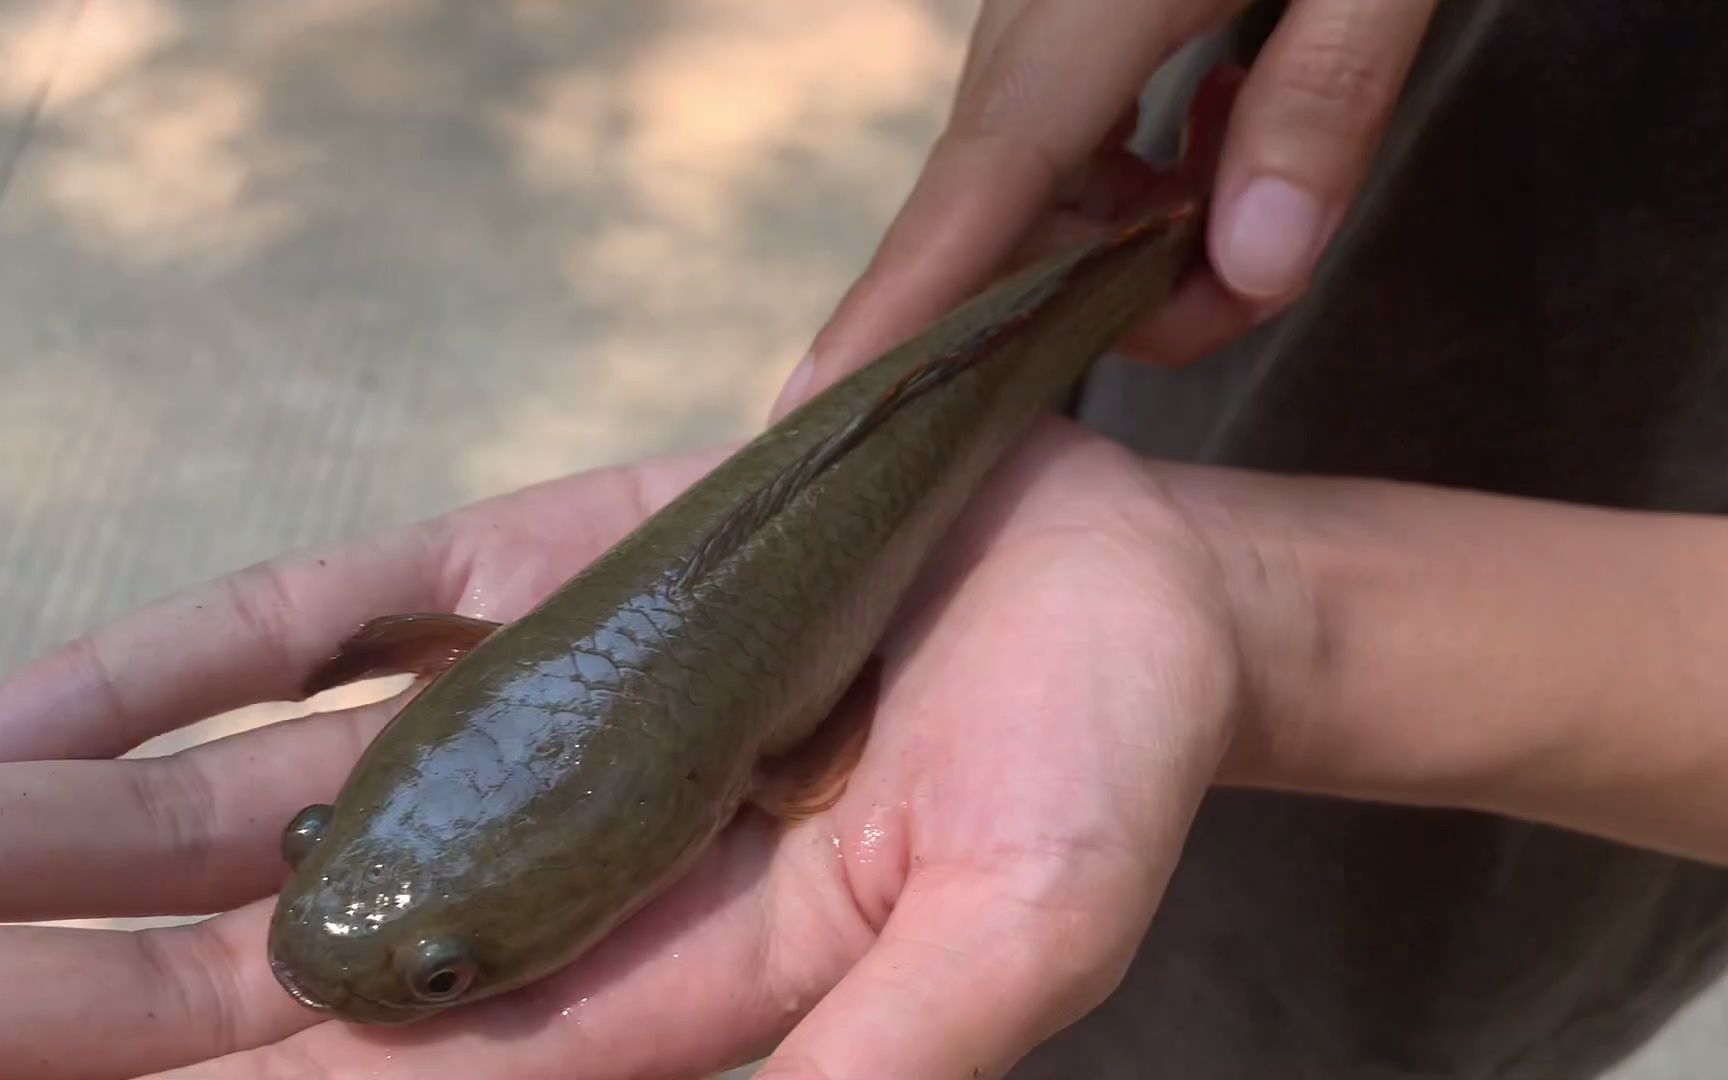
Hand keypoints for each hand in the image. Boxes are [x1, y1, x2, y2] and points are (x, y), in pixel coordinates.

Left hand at [0, 420, 1241, 1078]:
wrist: (1133, 572)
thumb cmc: (1106, 764)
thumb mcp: (1013, 934)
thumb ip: (863, 1062)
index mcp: (661, 990)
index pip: (399, 1072)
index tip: (51, 1061)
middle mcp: (567, 859)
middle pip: (287, 955)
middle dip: (96, 987)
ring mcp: (541, 704)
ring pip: (275, 788)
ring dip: (88, 831)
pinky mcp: (549, 567)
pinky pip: (345, 614)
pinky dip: (195, 657)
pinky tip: (48, 704)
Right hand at [773, 0, 1439, 416]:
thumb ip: (1325, 101)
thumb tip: (1256, 267)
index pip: (980, 177)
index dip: (899, 305)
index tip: (813, 404)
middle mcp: (1034, 22)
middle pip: (1016, 222)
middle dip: (1126, 300)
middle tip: (1264, 273)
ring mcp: (1036, 29)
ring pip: (1043, 205)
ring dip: (1149, 248)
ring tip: (1262, 160)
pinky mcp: (1058, 34)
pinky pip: (1068, 161)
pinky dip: (1143, 196)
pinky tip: (1220, 124)